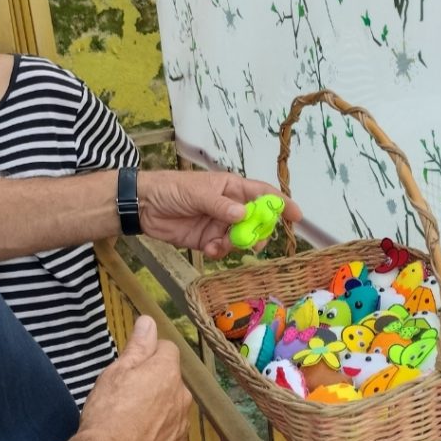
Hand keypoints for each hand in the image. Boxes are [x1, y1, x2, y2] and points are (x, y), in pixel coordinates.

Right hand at [77, 316, 191, 440]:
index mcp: (168, 372)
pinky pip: (170, 432)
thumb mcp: (117, 372)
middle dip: (154, 382)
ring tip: (129, 422)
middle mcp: (183, 396)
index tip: (129, 368)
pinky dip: (158, 433)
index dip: (147, 355)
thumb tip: (149, 321)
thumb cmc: (108, 413)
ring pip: (172, 406)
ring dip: (158, 408)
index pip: (166, 349)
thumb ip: (138, 346)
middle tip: (125, 397)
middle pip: (170, 379)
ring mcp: (182, 425)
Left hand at [137, 170, 302, 258]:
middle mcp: (230, 206)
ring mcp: (220, 224)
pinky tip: (211, 249)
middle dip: (259, 231)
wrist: (143, 206)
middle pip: (257, 220)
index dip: (281, 203)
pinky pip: (224, 250)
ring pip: (241, 238)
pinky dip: (221, 252)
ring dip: (237, 244)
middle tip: (254, 240)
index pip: (263, 194)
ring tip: (224, 244)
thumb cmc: (172, 188)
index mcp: (232, 188)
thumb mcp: (197, 192)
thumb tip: (244, 214)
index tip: (297, 216)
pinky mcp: (208, 241)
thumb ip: (220, 205)